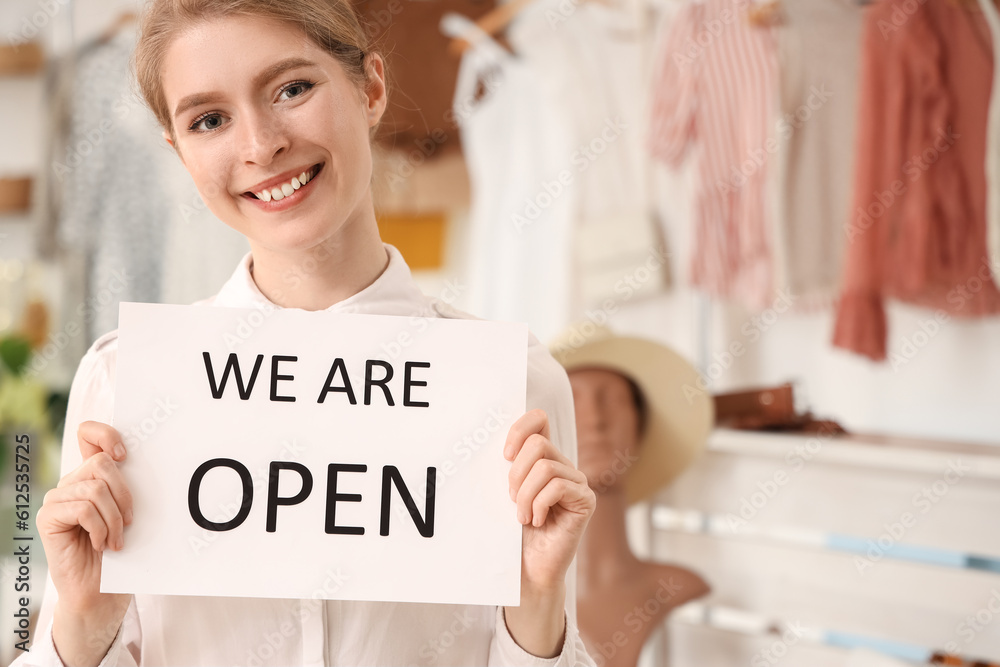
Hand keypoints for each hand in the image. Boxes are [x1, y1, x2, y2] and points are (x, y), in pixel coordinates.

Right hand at [37, 420, 133, 665]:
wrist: (102, 592)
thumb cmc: (122, 551)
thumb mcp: (132, 512)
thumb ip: (131, 486)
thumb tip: (158, 460)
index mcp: (92, 475)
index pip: (89, 434)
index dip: (105, 433)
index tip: (125, 454)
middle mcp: (72, 482)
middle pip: (101, 462)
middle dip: (124, 493)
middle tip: (130, 521)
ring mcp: (57, 499)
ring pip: (95, 488)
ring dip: (114, 518)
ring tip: (117, 540)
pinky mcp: (48, 518)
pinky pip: (83, 509)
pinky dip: (100, 528)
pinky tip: (101, 545)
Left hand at [505, 408, 595, 592]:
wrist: (527, 569)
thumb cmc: (514, 533)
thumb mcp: (506, 493)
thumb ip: (509, 467)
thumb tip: (499, 446)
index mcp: (544, 459)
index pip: (539, 420)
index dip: (520, 428)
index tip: (504, 454)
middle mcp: (564, 466)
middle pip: (538, 444)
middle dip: (516, 473)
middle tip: (512, 499)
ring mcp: (578, 483)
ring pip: (546, 468)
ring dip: (525, 495)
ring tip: (522, 516)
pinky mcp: (585, 501)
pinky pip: (558, 487)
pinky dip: (539, 505)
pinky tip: (537, 521)